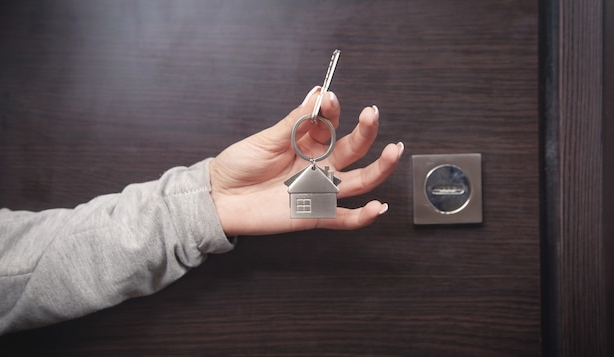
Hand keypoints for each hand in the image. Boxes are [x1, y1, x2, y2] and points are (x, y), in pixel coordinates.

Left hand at [209, 86, 403, 235]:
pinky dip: (362, 216)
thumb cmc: (239, 165)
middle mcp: (319, 164)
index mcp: (308, 142)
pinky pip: (343, 217)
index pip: (331, 122)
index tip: (329, 98)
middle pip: (353, 148)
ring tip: (394, 152)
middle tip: (371, 114)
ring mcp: (319, 188)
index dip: (332, 109)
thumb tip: (317, 92)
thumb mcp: (266, 138)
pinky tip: (377, 208)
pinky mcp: (314, 213)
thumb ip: (295, 120)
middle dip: (366, 130)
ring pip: (359, 180)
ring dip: (380, 168)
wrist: (220, 197)